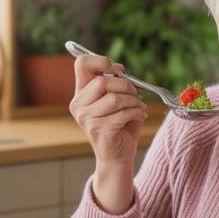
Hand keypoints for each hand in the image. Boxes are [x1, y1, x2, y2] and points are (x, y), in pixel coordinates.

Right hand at [69, 54, 147, 213]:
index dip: (102, 61)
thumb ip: (113, 84)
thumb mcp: (114, 101)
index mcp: (80, 94)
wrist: (117, 156)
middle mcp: (78, 105)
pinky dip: (137, 112)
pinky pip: (123, 113)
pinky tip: (140, 116)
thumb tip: (120, 71)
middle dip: (126, 86)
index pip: (81, 64)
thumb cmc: (118, 126)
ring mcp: (86, 118)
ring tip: (140, 107)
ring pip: (115, 98)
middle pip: (103, 82)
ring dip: (134, 101)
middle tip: (136, 95)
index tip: (118, 70)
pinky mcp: (99, 129)